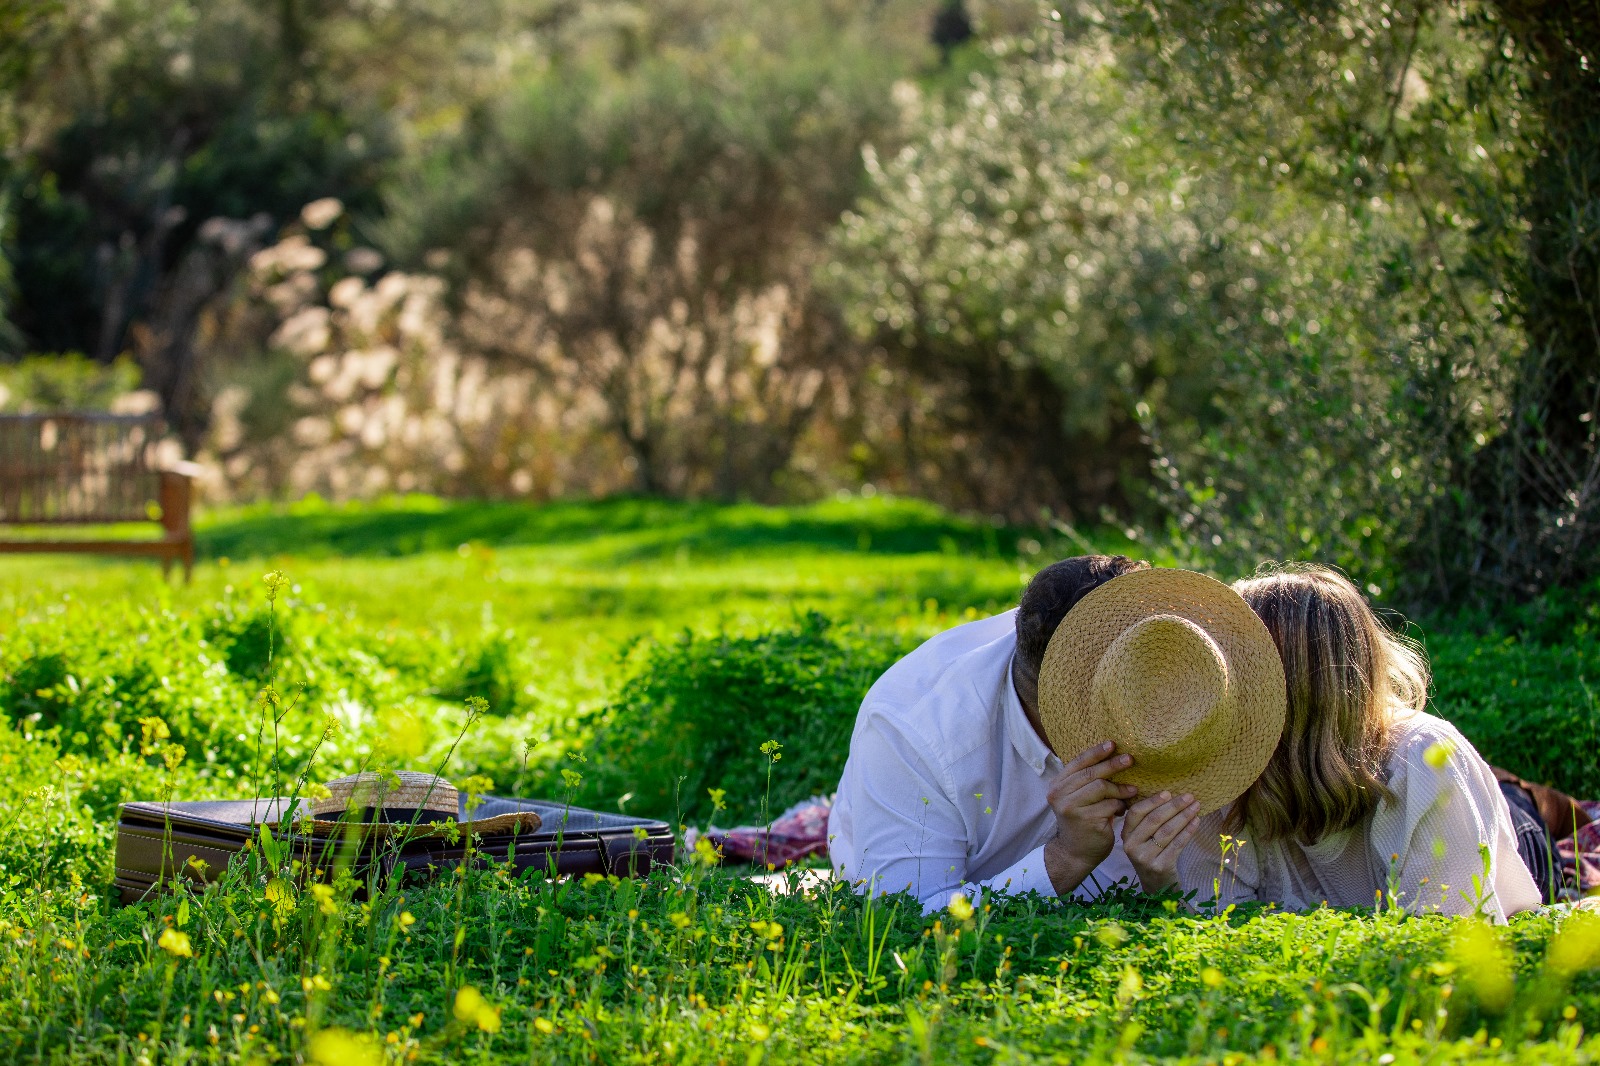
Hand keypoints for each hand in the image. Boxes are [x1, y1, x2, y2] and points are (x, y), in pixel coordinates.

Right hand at [1042, 741, 1137, 894]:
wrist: (1074, 853)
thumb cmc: (1080, 822)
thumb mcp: (1076, 799)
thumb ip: (1085, 781)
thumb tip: (1111, 757)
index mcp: (1057, 786)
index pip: (1078, 763)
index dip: (1096, 752)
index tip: (1112, 744)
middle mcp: (1059, 795)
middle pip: (1091, 773)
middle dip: (1113, 765)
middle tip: (1130, 759)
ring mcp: (1072, 808)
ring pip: (1102, 787)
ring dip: (1120, 789)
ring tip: (1132, 791)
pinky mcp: (1087, 820)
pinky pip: (1110, 805)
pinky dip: (1120, 806)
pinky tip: (1123, 810)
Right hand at [1123, 790, 1200, 892]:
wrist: (1157, 887)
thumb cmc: (1152, 855)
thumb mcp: (1143, 839)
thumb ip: (1148, 821)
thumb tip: (1170, 796)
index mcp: (1126, 835)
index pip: (1137, 812)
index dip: (1153, 801)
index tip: (1168, 792)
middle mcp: (1132, 846)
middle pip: (1154, 820)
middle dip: (1174, 806)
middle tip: (1189, 796)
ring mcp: (1145, 857)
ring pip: (1167, 831)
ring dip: (1184, 816)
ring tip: (1196, 807)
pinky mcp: (1161, 866)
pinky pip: (1177, 844)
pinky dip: (1188, 831)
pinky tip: (1196, 822)